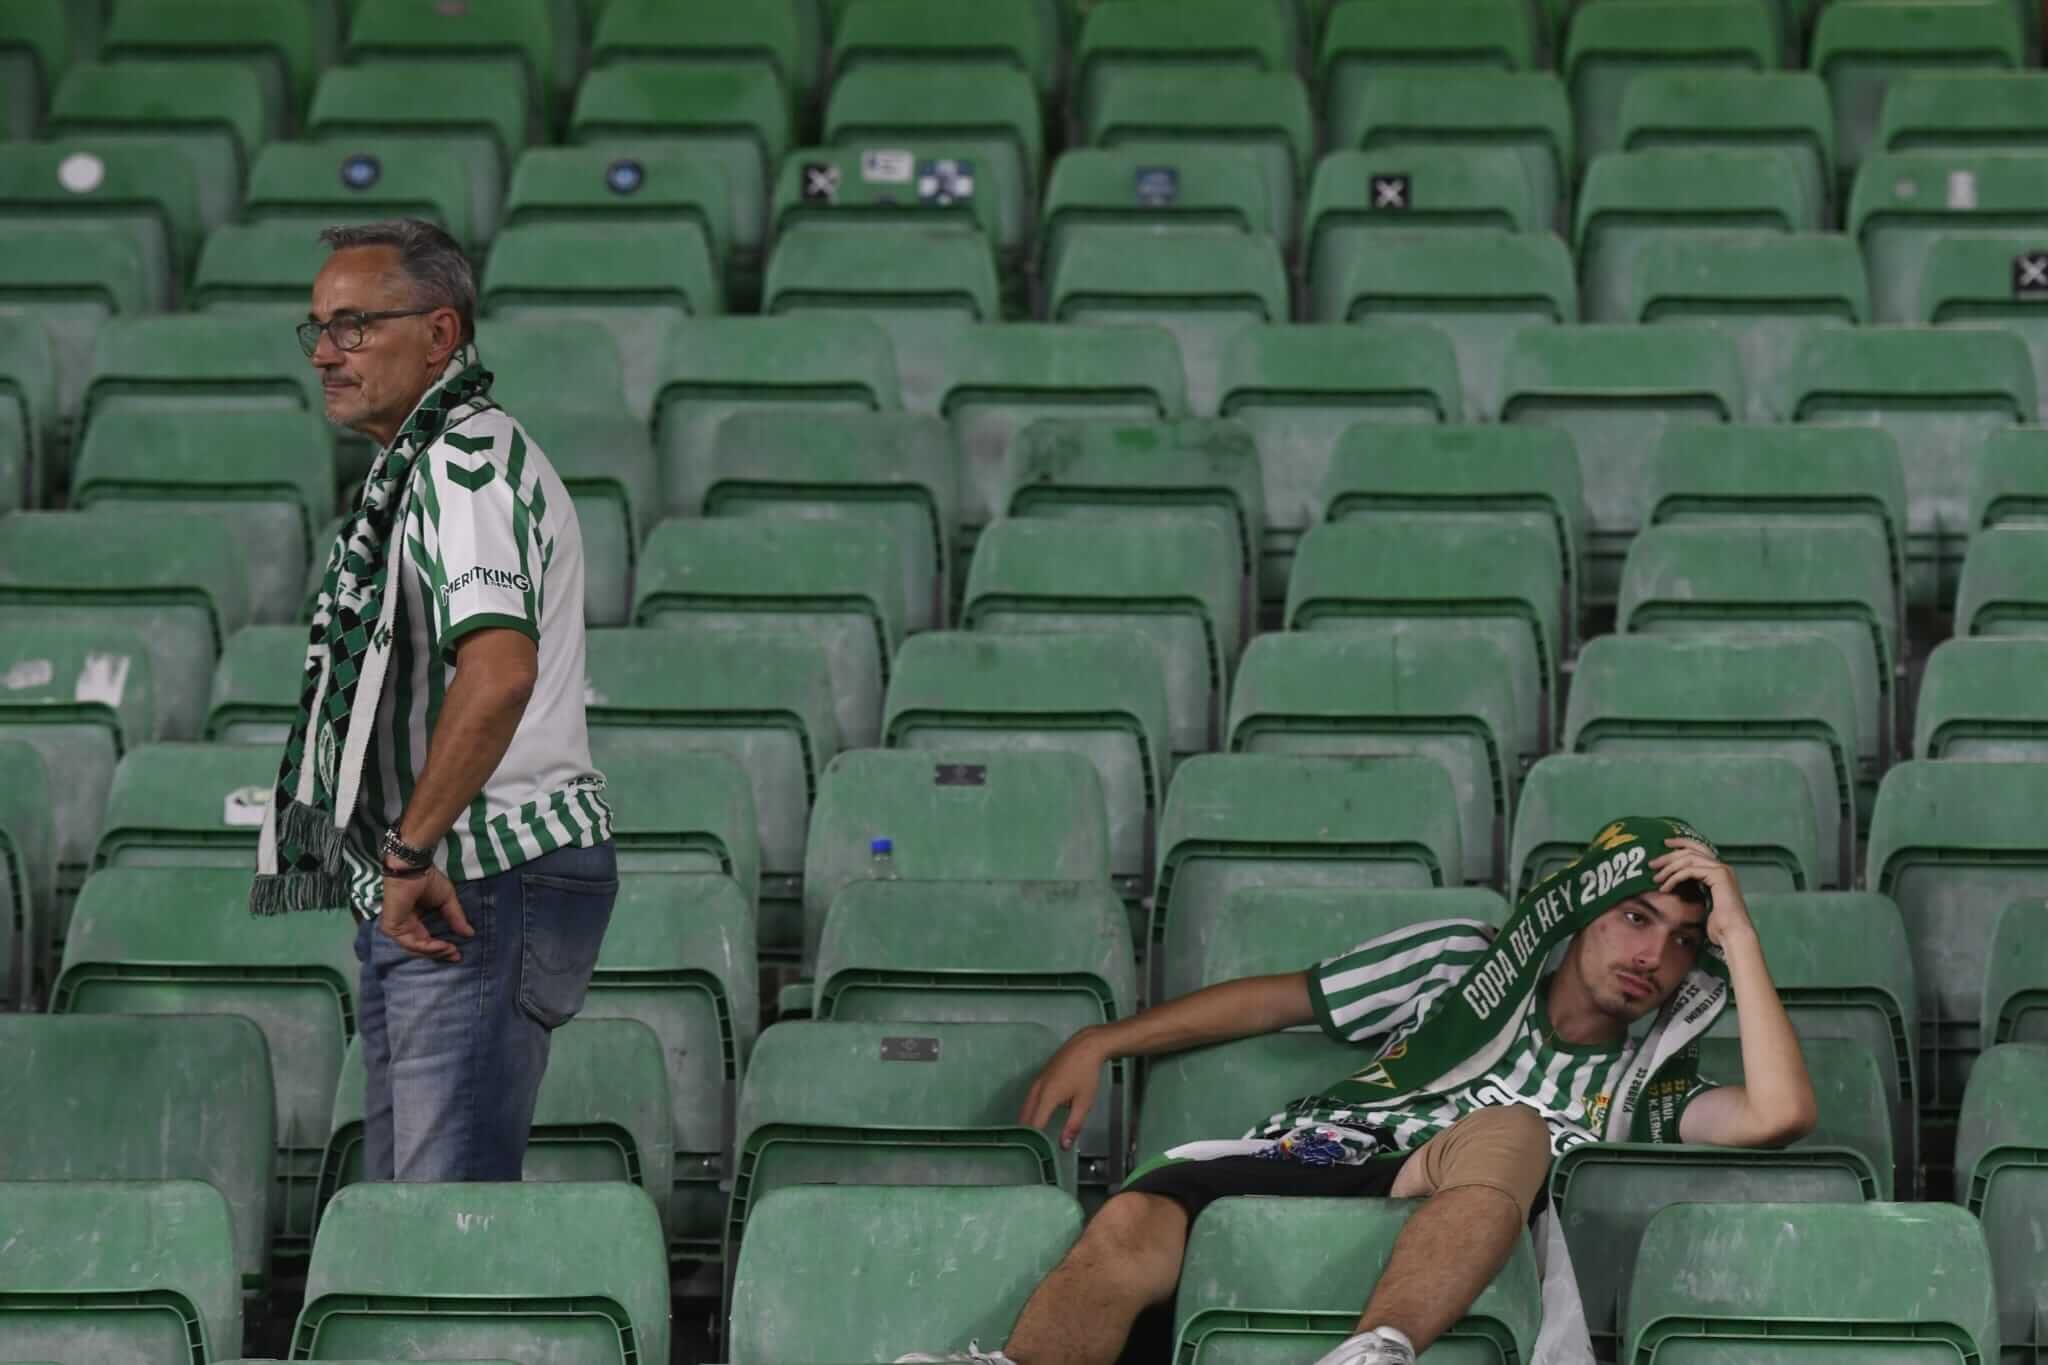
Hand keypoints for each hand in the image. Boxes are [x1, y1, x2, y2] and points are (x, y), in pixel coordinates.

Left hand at [380, 863, 472, 960]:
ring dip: (435, 951)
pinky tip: (441, 946)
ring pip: (417, 947)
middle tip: (455, 955)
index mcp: (413, 920)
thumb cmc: (427, 880)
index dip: (441, 948)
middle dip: (439, 953)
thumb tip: (470, 933)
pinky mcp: (392, 928)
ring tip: (450, 949)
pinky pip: (411, 943)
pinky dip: (428, 947)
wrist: (413, 869)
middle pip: (421, 947)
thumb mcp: (447, 901)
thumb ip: (455, 918)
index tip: (458, 952)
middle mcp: (404, 926)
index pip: (426, 940)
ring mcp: (396, 928)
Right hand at [1019, 1027, 1107, 1151]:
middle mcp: (1036, 1090)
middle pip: (1025, 1116)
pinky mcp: (1039, 1077)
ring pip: (1026, 1107)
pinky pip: (1029, 1098)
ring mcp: (1036, 1082)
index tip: (1036, 1154)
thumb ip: (1073, 1125)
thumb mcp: (1084, 1102)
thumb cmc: (1087, 1075)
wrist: (1086, 1046)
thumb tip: (1063, 1146)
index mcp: (1046, 1097)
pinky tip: (1037, 1118)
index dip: (1034, 1140)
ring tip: (1032, 1138)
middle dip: (1027, 1133)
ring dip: (1027, 1121)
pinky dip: (1030, 1111)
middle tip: (1031, 1150)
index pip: (1034, 1125)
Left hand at [1651, 837, 1753, 950]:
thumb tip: (1671, 883)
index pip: (1699, 849)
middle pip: (1691, 850)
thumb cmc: (1718, 925)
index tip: (1664, 844)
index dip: (1681, 843)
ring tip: (1655, 878)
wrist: (1732, 934)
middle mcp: (1722, 867)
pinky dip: (1674, 878)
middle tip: (1652, 864)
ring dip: (1668, 867)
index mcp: (1719, 871)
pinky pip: (1690, 870)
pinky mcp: (1719, 876)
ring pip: (1688, 858)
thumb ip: (1692, 888)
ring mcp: (1722, 870)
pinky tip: (1665, 888)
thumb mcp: (1701, 901)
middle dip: (1669, 855)